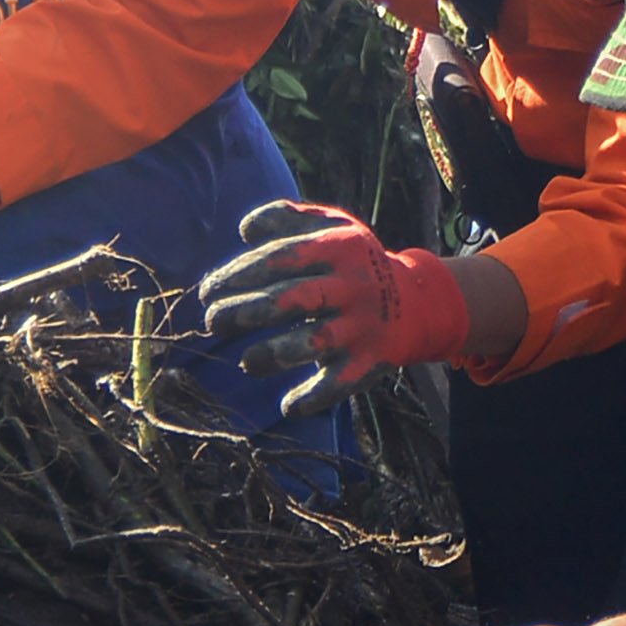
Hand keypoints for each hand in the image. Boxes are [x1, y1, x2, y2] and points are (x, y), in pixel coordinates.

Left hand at [197, 201, 471, 415]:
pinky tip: (288, 406)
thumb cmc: (354, 262)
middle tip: (212, 322)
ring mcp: (362, 325)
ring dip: (274, 354)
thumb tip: (246, 231)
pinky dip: (314, 399)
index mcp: (338, 248)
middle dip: (245, 311)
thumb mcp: (331, 227)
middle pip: (291, 299)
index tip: (209, 290)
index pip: (280, 258)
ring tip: (246, 361)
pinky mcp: (371, 361)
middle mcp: (351, 286)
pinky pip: (340, 384)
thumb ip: (288, 218)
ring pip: (314, 342)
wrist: (416, 300)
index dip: (239, 274)